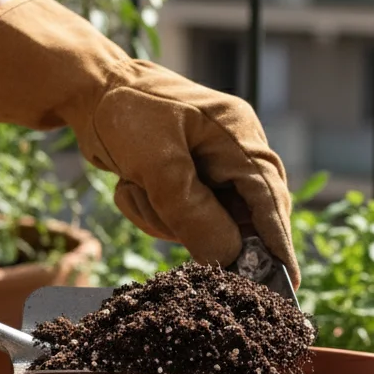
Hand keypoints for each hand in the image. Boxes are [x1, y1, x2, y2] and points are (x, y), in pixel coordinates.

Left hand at [0, 0, 300, 287]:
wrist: (88, 90)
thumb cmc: (126, 113)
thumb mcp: (156, 164)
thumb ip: (193, 212)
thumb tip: (228, 258)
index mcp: (238, 136)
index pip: (268, 197)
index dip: (277, 243)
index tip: (286, 284)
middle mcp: (235, 151)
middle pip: (242, 217)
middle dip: (202, 230)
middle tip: (176, 233)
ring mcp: (213, 167)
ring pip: (208, 224)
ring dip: (166, 219)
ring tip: (134, 188)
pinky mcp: (191, 180)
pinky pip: (184, 218)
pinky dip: (154, 212)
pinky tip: (131, 186)